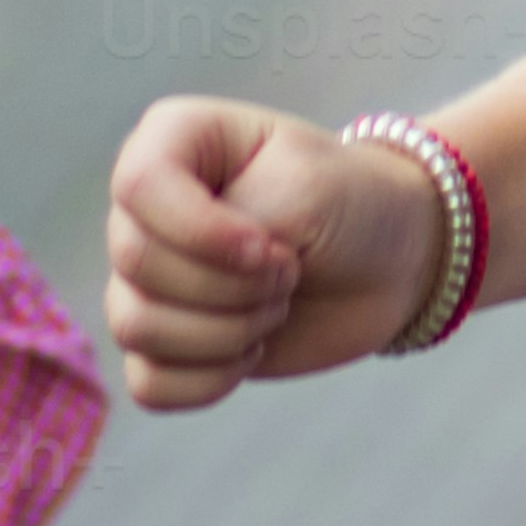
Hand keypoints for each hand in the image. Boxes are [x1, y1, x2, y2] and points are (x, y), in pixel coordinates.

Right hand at [99, 97, 448, 410]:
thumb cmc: (350, 203)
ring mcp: (149, 278)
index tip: (273, 248)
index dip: (202, 233)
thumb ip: (239, 225)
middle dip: (230, 286)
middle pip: (136, 264)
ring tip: (277, 306)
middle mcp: (145, 208)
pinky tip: (254, 350)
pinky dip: (208, 380)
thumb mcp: (308, 188)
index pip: (138, 186)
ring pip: (135, 327)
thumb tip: (176, 298)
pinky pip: (147, 384)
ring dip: (225, 332)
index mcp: (171, 141)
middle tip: (290, 271)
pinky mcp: (165, 344)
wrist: (390, 260)